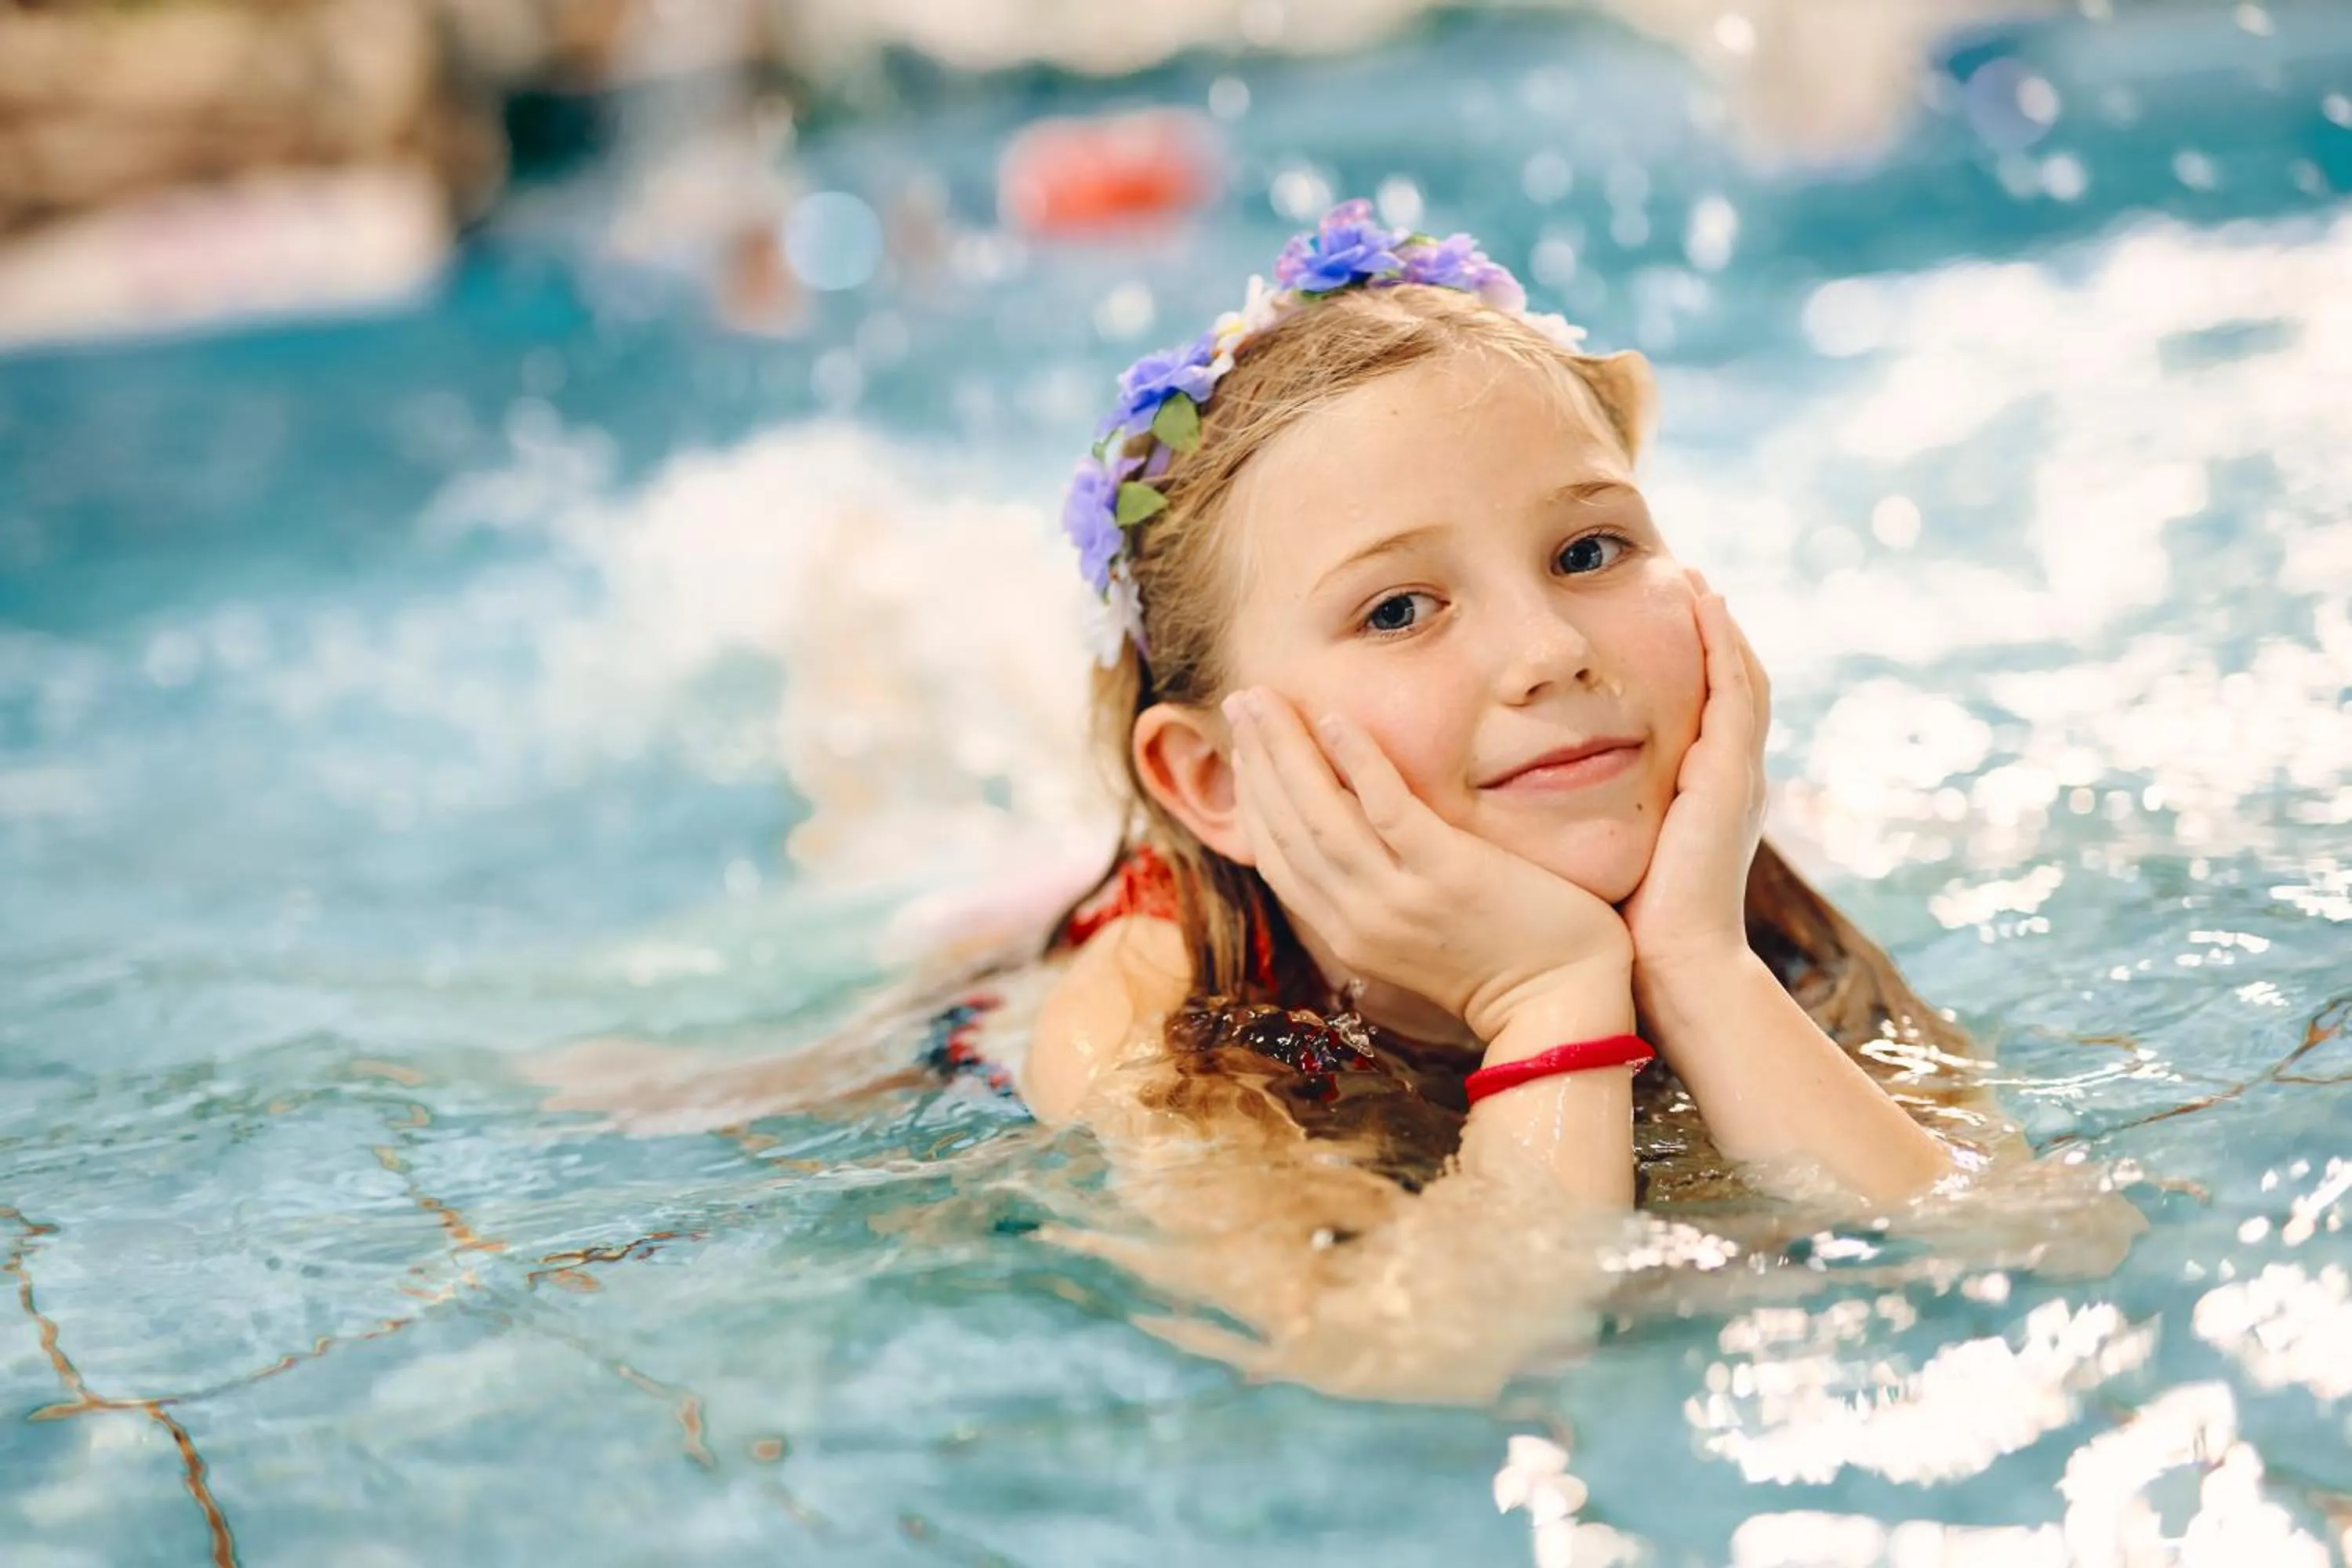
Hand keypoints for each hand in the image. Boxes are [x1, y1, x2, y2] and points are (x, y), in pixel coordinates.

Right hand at [1222, 688, 1630, 1042]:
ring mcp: (1400, 899)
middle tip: (1239, 703)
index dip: (1252, 797)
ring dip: (1285, 750)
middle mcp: (1359, 918)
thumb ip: (1374, 895)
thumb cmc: (1500, 963)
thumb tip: (1349, 844)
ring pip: (1321, 814)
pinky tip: (1334, 716)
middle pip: (1287, 829)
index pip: (1277, 857)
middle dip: (1256, 760)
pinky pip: (1387, 808)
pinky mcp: (1448, 875)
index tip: (1244, 747)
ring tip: (1264, 700)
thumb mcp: (1413, 939)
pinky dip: (1356, 761)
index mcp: (1345, 933)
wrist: (1560, 1006)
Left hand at [1620, 571, 1769, 982]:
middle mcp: (1729, 780)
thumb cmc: (1629, 928)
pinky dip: (1724, 646)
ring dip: (1719, 627)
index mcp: (1703, 797)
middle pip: (1731, 686)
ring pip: (1741, 680)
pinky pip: (1735, 694)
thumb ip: (1590, 824)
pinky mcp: (1730, 777)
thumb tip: (1533, 803)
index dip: (1691, 665)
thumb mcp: (1609, 858)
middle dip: (1711, 634)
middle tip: (1685, 580)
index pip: (1704, 713)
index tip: (1661, 622)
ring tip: (1694, 579)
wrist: (1672, 969)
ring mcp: (1736, 776)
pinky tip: (1705, 604)